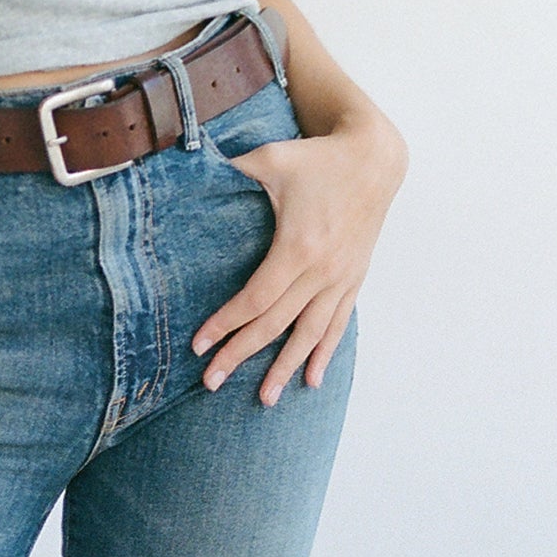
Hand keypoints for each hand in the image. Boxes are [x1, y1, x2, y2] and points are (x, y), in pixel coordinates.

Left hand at [191, 115, 406, 406]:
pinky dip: (324, 353)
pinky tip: (312, 379)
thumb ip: (228, 172)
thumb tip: (182, 171)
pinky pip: (338, 324)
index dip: (225, 325)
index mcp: (298, 248)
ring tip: (265, 398)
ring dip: (285, 368)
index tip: (199, 345)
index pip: (255, 300)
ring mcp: (341, 279)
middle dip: (241, 355)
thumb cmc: (317, 158)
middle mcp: (322, 272)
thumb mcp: (269, 158)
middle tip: (211, 383)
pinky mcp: (354, 278)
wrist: (374, 157)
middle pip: (276, 325)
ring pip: (310, 334)